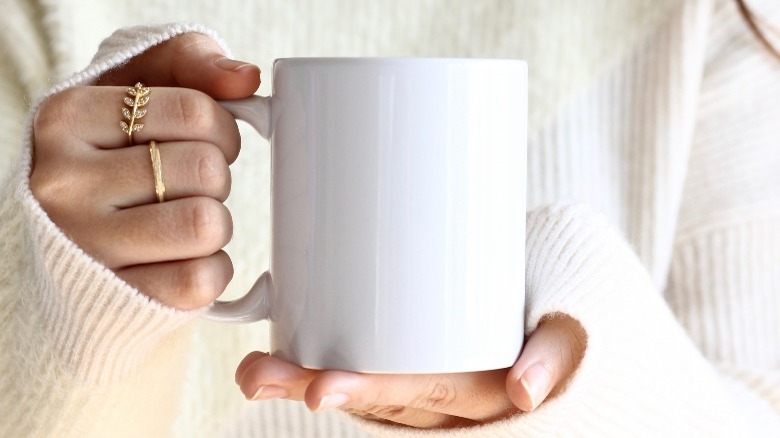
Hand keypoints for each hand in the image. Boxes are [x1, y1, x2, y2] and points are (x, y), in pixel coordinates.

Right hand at [30, 33, 260, 309]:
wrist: (78, 243)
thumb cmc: (121, 154)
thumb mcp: (140, 87)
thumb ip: (192, 60)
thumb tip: (245, 79)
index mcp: (68, 118)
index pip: (195, 112)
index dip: (222, 129)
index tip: (206, 141)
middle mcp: (63, 182)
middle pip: (205, 170)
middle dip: (216, 179)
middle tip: (189, 186)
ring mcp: (83, 246)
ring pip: (205, 224)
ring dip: (215, 223)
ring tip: (184, 219)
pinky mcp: (113, 299)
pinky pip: (200, 279)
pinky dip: (211, 269)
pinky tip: (183, 258)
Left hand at [235, 313, 585, 427]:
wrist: (559, 319)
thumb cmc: (556, 318)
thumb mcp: (567, 332)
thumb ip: (554, 356)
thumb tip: (524, 393)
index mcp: (478, 386)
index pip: (417, 393)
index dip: (367, 392)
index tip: (318, 390)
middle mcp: (443, 395)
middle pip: (372, 395)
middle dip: (312, 386)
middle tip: (257, 374)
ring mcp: (424, 383)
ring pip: (361, 388)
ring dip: (302, 380)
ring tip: (252, 369)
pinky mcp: (412, 365)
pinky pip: (368, 375)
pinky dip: (322, 366)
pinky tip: (279, 355)